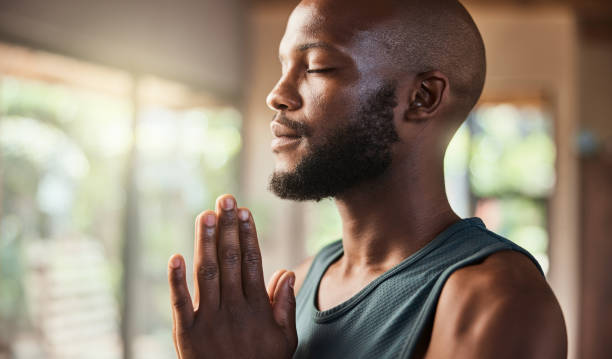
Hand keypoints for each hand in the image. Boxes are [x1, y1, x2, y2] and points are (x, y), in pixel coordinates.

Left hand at [168, 194, 296, 358]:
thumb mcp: (284, 340)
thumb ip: (285, 307)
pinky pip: (180, 302)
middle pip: (230, 260)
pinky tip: (175, 257)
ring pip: (207, 273)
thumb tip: (286, 272)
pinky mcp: (186, 332)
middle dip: (227, 227)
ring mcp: (208, 319)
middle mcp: (233, 308)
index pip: (252, 262)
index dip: (247, 235)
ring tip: (205, 214)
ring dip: (204, 242)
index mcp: (257, 308)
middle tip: (225, 199)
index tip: (244, 212)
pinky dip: (176, 280)